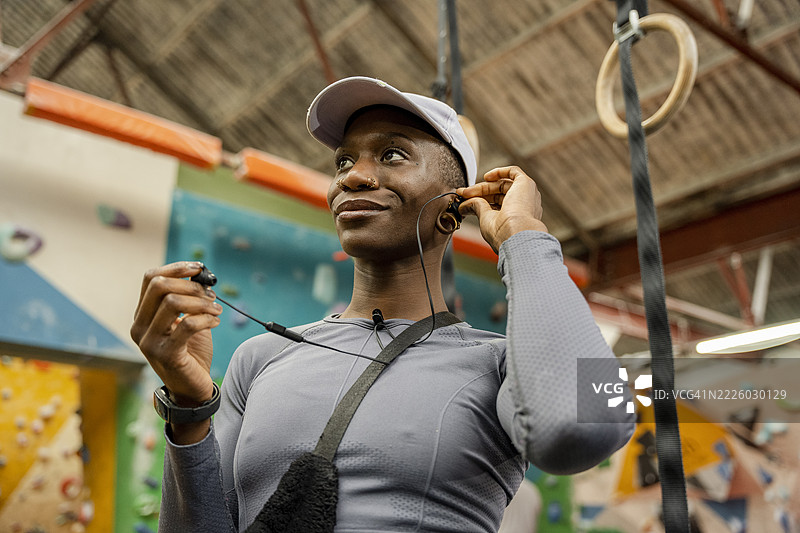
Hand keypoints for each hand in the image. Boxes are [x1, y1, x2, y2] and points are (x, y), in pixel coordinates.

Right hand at [130, 261, 221, 405]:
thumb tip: (199, 273)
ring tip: (216, 310)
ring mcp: (150, 342)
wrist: (192, 388)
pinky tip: (216, 322)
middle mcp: (140, 327)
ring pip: (172, 303)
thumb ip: (189, 298)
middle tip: (211, 295)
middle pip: (159, 286)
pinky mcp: (166, 355)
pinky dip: (206, 318)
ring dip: (202, 302)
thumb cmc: (191, 352)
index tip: (199, 269)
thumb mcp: (188, 319)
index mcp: (142, 316)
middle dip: (190, 285)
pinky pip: (187, 325)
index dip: (176, 268)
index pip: (150, 279)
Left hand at [456, 166, 547, 252]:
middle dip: (479, 193)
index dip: (480, 201)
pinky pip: (514, 172)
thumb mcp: (485, 218)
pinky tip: (486, 177)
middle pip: (499, 194)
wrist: (514, 232)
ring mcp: (526, 195)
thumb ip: (476, 207)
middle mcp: (524, 207)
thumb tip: (463, 206)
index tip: (464, 201)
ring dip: (483, 186)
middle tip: (462, 194)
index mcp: (517, 219)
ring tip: (467, 192)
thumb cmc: (502, 232)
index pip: (496, 205)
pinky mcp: (526, 184)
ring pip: (503, 184)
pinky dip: (500, 172)